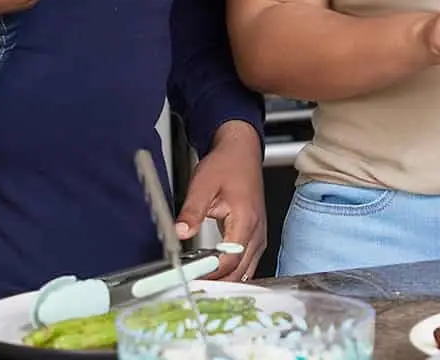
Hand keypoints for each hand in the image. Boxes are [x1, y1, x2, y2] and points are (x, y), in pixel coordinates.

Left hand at [176, 121, 265, 280]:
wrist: (241, 152)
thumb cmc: (227, 165)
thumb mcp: (203, 184)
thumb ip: (192, 211)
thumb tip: (180, 232)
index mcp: (246, 220)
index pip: (229, 260)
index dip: (210, 273)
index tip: (191, 278)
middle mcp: (257, 232)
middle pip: (239, 272)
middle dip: (216, 282)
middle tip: (191, 287)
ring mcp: (259, 236)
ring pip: (246, 272)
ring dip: (225, 281)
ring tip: (201, 284)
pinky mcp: (255, 237)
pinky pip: (247, 264)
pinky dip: (232, 273)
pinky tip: (216, 275)